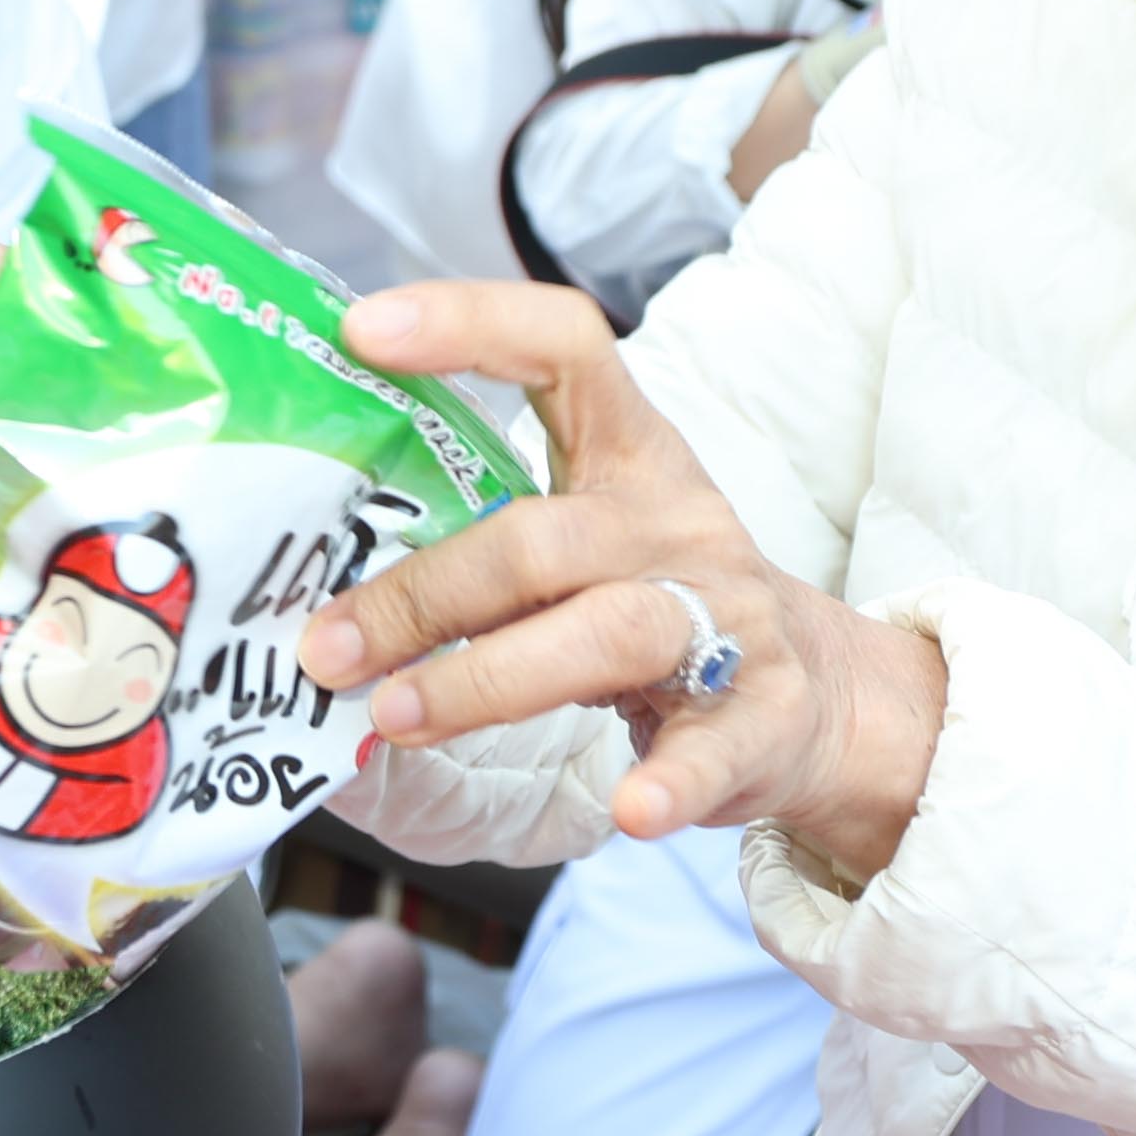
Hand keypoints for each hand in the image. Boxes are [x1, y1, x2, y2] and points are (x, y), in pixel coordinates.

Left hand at [295, 283, 947, 870]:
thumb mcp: (592, 533)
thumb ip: (482, 532)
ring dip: (489, 677)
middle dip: (424, 594)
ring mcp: (727, 618)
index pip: (561, 346)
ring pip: (607, 632)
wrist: (823, 693)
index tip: (360, 329)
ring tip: (399, 716)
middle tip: (328, 647)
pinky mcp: (764, 715)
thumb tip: (313, 579)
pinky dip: (670, 780)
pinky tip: (630, 812)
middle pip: (543, 538)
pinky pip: (713, 748)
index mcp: (630, 454)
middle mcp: (678, 522)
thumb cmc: (663, 599)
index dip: (466, 323)